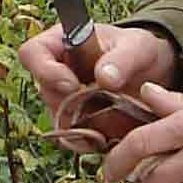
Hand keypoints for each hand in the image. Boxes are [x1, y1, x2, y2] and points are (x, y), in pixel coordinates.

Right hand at [17, 21, 177, 125]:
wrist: (151, 74)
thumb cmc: (138, 50)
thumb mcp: (138, 47)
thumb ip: (122, 59)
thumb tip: (103, 78)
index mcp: (60, 43)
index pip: (31, 53)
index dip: (44, 71)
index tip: (72, 84)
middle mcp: (55, 72)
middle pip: (44, 91)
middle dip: (71, 102)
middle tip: (103, 102)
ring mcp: (63, 100)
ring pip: (58, 118)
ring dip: (85, 122)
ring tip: (115, 115)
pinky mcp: (75, 123)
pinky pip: (74, 138)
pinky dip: (93, 139)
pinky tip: (114, 131)